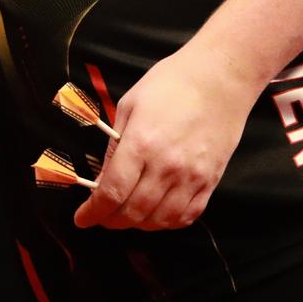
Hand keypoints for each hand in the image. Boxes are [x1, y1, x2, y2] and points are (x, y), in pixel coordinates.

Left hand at [72, 46, 259, 231]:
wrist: (220, 77)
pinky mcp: (210, 180)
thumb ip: (114, 146)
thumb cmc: (171, 84)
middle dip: (111, 220)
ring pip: (159, 220)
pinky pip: (187, 215)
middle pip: (133, 212)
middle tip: (103, 216)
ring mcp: (191, 176)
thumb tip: (103, 178)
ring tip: (128, 214)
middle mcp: (166, 166)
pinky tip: (157, 213)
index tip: (82, 218)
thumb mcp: (130, 105)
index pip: (112, 193)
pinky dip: (168, 222)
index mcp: (141, 144)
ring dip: (138, 224)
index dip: (93, 213)